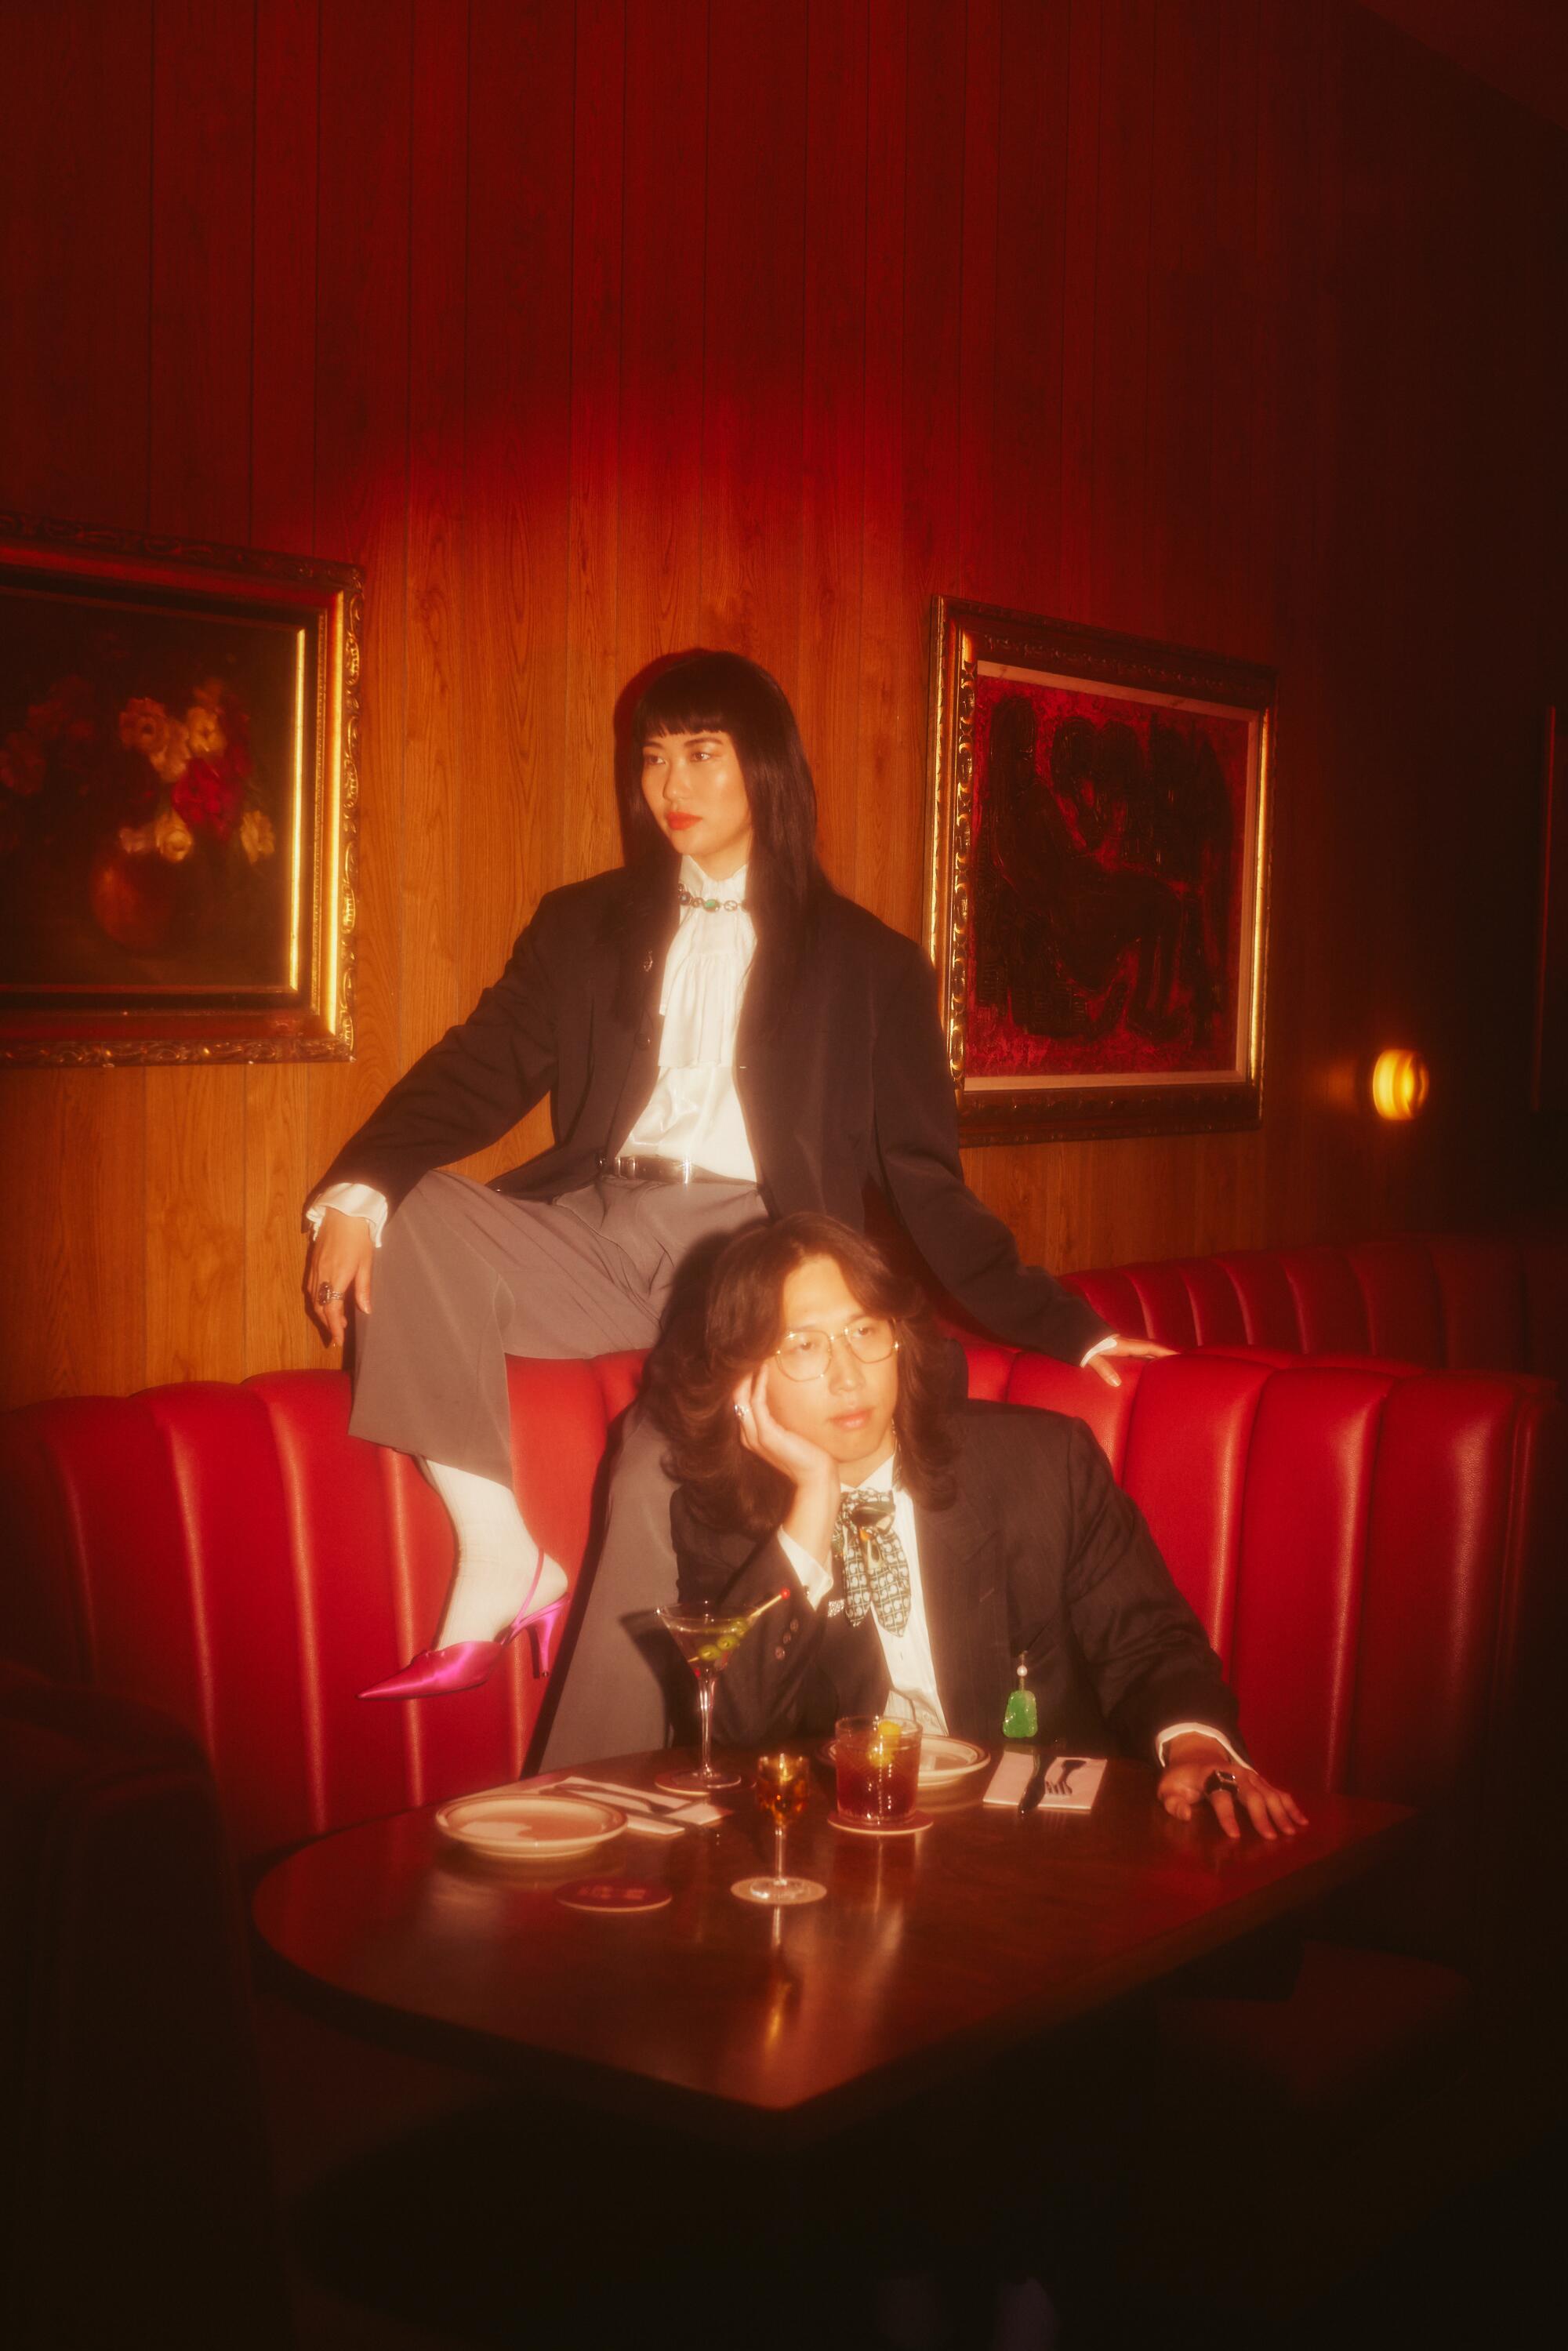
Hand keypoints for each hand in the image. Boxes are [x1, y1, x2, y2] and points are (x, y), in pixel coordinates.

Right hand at [304, 1207, 374, 1348]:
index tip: (338, 1340)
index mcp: (336, 1277)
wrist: (343, 1213)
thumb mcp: (366, 1263)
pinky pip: (311, 1288)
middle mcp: (321, 1276)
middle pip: (320, 1307)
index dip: (335, 1327)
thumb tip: (365, 1310)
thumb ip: (363, 1288)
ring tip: (337, 1321)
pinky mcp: (312, 1263)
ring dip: (323, 1313)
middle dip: (328, 1324)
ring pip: (314, 1299)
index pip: (331, 1310)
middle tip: (337, 1336)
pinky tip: (327, 1301)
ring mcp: (314, 1269)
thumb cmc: (358, 1237)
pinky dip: (318, 1300)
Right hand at [733, 1368, 840, 1563]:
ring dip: (745, 1376)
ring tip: (751, 1357)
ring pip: (740, 1399)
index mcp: (752, 1436)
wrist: (816, 1476)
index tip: (747, 1362)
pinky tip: (764, 1370)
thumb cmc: (808, 1454)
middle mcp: (748, 1435)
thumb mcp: (789, 1433)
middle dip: (738, 1376)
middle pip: (734, 1399)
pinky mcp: (767, 1434)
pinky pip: (756, 1403)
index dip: (740, 1383)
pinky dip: (758, 1385)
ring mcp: (756, 1436)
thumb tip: (780, 1396)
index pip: (738, 1404)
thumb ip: (780, 1418)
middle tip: (746, 1355)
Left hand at [1086, 1334, 1173, 1388]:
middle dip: (1163, 1354)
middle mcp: (1123, 1343)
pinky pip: (1132, 1352)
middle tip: (1178, 1362)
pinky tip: (1142, 1365)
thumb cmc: (1080, 1342)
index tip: (1180, 1355)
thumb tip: (1116, 1383)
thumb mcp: (1090, 1356)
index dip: (1164, 1352)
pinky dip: (1141, 1358)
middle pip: (1148, 1348)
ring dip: (1152, 1356)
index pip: (1148, 1348)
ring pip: (1140, 1350)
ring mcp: (1118, 1344)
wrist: (1069, 1328)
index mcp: (1121, 1344)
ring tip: (1164, 1366)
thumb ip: (1103, 1368)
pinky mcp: (1112, 1346)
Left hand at [1157, 1736, 1307, 1841]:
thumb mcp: (1168, 1788)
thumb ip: (1173, 1803)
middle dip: (1261, 1815)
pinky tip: (1302, 1820)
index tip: (1234, 1836)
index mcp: (1210, 1775)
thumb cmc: (1182, 1778)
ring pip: (1268, 1792)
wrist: (1197, 1755)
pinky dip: (1291, 1806)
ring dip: (1280, 1812)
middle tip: (1270, 1837)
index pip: (1220, 1795)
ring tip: (1290, 1831)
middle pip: (1250, 1793)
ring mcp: (1250, 1776)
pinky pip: (1278, 1792)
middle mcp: (1234, 1773)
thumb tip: (1186, 1815)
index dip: (1226, 1815)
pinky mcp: (1260, 1781)